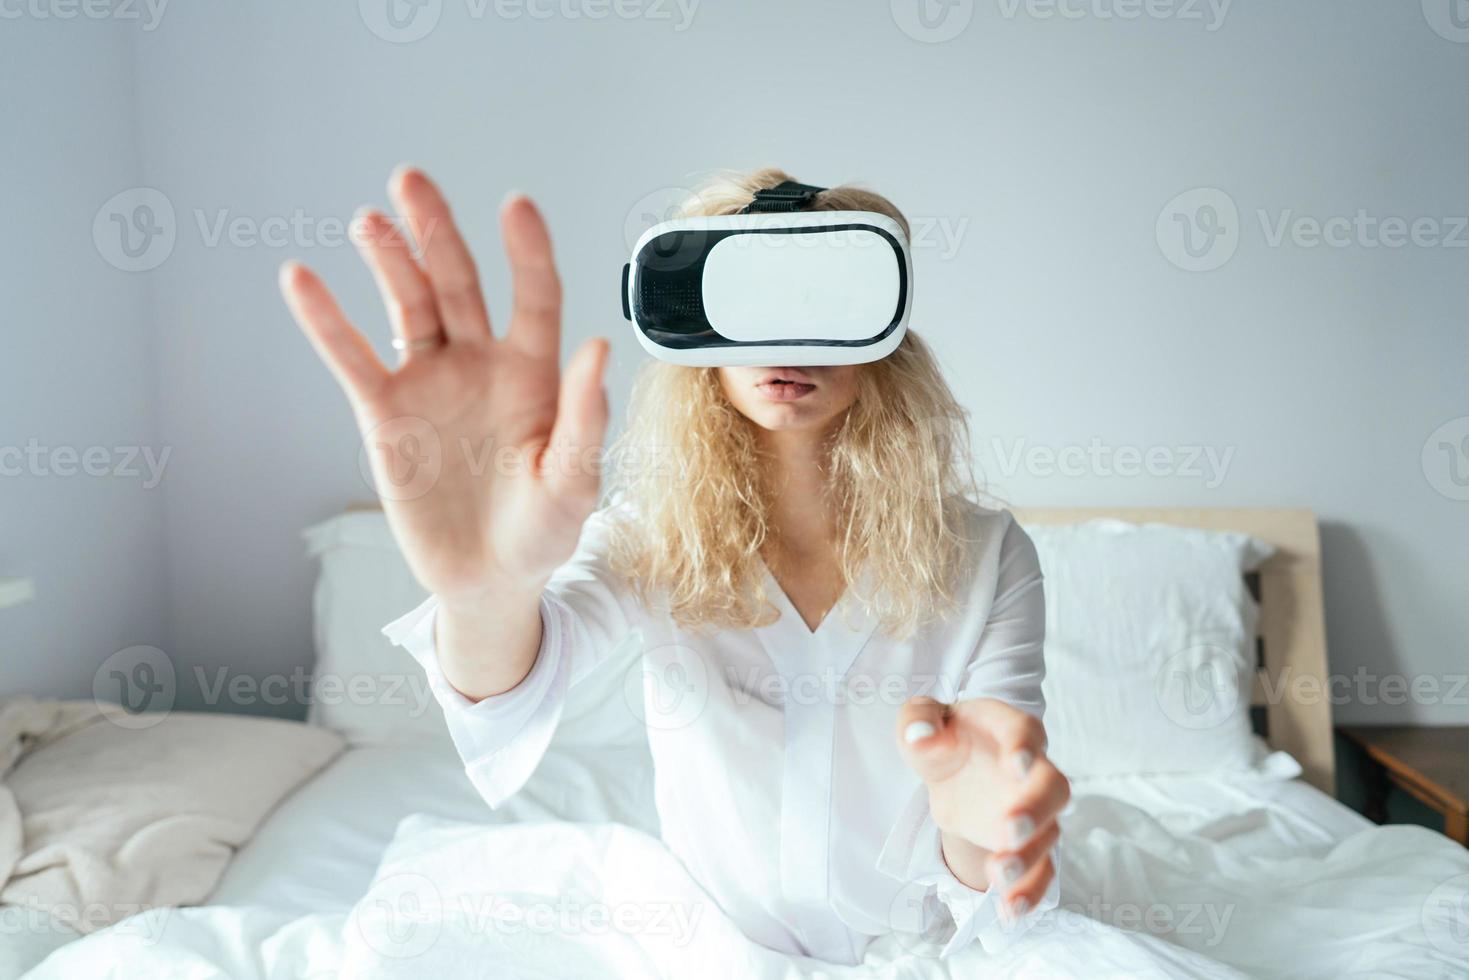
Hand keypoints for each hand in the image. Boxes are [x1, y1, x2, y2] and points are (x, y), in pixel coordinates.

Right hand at [279, 168, 608, 606]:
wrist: (487, 579)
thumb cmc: (541, 532)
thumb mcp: (571, 482)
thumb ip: (582, 416)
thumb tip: (597, 347)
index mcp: (534, 374)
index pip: (534, 298)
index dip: (526, 253)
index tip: (515, 206)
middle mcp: (480, 365)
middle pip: (458, 284)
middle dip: (436, 233)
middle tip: (412, 181)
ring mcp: (430, 384)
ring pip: (408, 307)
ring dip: (389, 262)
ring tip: (370, 223)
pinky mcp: (385, 413)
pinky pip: (352, 358)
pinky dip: (325, 321)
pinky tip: (301, 279)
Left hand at [896, 697, 1069, 918]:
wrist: (951, 767)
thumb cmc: (940, 736)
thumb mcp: (919, 721)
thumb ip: (918, 721)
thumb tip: (922, 736)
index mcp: (1006, 729)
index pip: (1024, 730)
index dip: (1024, 746)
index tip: (1015, 763)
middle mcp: (1031, 769)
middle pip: (1053, 787)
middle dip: (1036, 810)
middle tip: (1010, 830)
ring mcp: (1033, 809)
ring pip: (1049, 834)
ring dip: (1028, 857)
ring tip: (999, 875)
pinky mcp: (1025, 843)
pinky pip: (1040, 870)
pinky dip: (1029, 891)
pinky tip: (1010, 910)